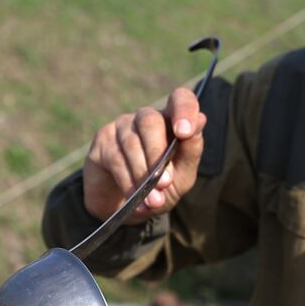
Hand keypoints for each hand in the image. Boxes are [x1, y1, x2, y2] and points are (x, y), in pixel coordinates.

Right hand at [82, 88, 207, 222]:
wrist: (128, 207)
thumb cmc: (161, 186)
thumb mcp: (183, 175)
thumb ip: (191, 150)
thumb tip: (201, 120)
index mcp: (172, 120)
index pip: (180, 98)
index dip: (184, 109)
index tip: (185, 133)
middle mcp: (146, 117)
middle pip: (150, 121)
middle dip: (157, 154)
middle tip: (165, 183)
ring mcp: (122, 125)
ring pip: (131, 143)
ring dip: (143, 175)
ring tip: (153, 200)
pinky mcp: (103, 140)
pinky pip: (116, 158)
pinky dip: (128, 182)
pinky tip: (135, 198)